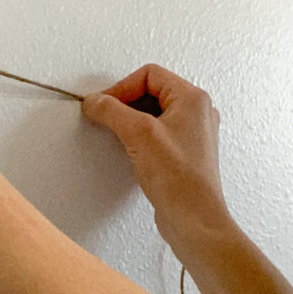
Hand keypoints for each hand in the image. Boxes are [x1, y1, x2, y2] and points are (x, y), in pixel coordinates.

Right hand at [81, 64, 231, 249]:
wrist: (193, 219)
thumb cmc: (180, 180)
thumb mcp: (138, 134)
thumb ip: (112, 111)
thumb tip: (95, 101)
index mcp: (193, 98)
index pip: (149, 74)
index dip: (121, 87)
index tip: (103, 105)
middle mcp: (197, 112)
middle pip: (151, 91)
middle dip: (125, 103)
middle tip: (107, 117)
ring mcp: (191, 133)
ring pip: (153, 112)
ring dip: (131, 120)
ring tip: (119, 135)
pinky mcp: (183, 153)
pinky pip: (157, 133)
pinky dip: (139, 136)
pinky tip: (131, 151)